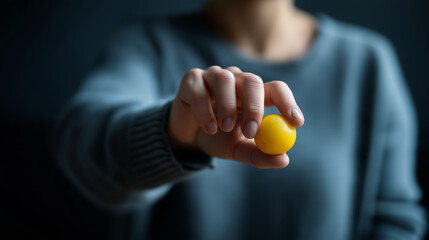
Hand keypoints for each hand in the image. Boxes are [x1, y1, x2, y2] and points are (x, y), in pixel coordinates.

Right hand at [168, 66, 303, 168]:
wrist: (187, 138)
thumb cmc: (218, 139)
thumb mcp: (239, 150)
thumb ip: (259, 155)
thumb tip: (284, 160)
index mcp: (253, 94)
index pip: (276, 89)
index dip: (287, 102)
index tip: (296, 122)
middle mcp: (236, 81)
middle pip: (252, 81)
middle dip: (254, 106)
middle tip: (251, 132)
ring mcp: (213, 76)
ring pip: (225, 80)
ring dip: (227, 107)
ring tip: (223, 130)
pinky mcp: (192, 79)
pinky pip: (200, 89)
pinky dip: (204, 109)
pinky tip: (207, 127)